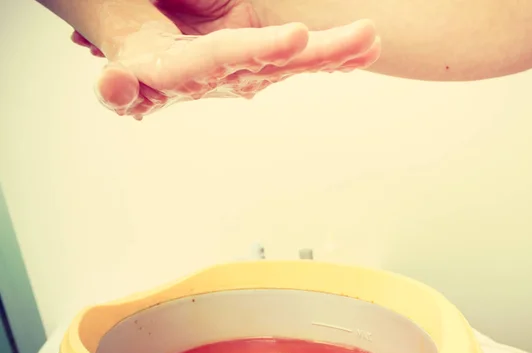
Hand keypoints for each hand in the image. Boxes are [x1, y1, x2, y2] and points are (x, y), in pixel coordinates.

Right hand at [71, 0, 380, 119]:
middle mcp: (229, 73)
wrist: (146, 53)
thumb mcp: (122, 67)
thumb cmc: (135, 48)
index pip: (228, 57)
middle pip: (279, 61)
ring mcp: (251, 68)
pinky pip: (303, 59)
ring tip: (373, 39)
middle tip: (363, 38)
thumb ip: (121, 84)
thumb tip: (114, 89)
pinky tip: (366, 51)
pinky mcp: (264, 59)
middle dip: (323, 54)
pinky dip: (337, 58)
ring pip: (299, 61)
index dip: (260, 50)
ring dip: (338, 53)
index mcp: (192, 70)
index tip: (297, 39)